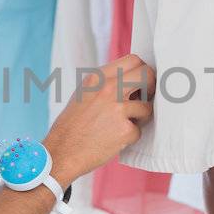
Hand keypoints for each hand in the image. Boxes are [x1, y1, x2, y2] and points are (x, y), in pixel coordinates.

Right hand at [44, 54, 154, 184]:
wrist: (61, 152)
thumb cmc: (71, 126)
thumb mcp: (83, 94)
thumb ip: (106, 84)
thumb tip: (134, 80)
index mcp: (97, 77)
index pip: (133, 60)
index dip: (143, 71)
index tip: (143, 81)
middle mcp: (108, 89)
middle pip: (146, 75)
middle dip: (152, 87)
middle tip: (147, 98)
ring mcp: (117, 109)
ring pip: (146, 107)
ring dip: (140, 118)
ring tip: (121, 126)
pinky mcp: (124, 130)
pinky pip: (138, 131)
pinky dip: (129, 137)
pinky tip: (113, 140)